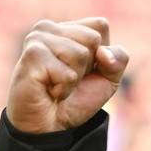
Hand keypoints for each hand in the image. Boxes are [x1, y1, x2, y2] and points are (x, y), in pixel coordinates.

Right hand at [6, 17, 128, 133]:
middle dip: (88, 66)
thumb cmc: (77, 98)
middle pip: (92, 38)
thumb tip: (103, 53)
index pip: (100, 25)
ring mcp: (37, 39)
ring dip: (75, 78)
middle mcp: (49, 28)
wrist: (51, 125)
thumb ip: (118, 59)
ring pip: (80, 53)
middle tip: (69, 78)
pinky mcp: (32, 55)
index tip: (85, 69)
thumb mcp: (109, 78)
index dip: (102, 54)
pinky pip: (68, 72)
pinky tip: (49, 89)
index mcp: (67, 28)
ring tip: (57, 84)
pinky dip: (65, 88)